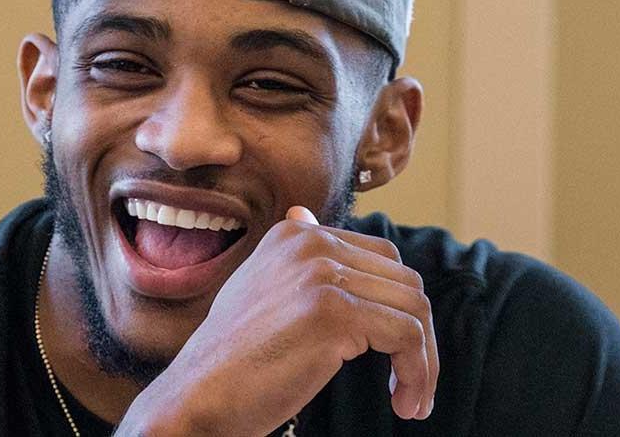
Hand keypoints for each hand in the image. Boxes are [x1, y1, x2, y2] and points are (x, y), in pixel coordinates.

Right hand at [119, 206, 437, 435]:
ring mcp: (322, 274)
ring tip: (412, 402)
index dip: (399, 310)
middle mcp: (309, 242)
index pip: (381, 260)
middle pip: (405, 283)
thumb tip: (303, 216)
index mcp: (294, 235)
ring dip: (424, 361)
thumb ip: (291, 263)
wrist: (196, 399)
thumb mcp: (257, 291)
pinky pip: (407, 337)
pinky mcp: (334, 312)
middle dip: (419, 336)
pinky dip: (418, 373)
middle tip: (412, 384)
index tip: (396, 356)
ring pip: (414, 309)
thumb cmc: (230, 362)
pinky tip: (404, 403)